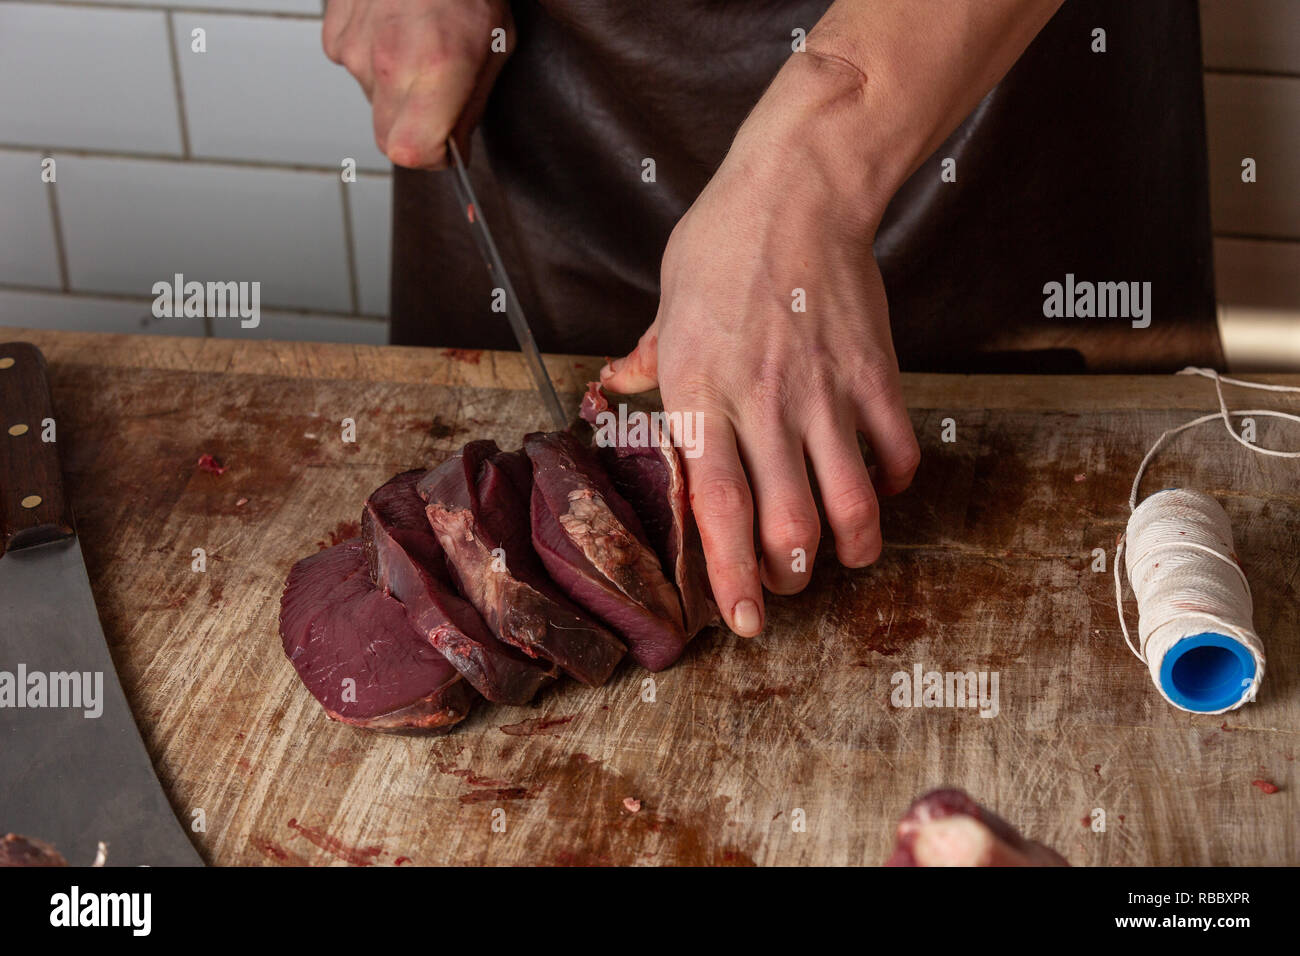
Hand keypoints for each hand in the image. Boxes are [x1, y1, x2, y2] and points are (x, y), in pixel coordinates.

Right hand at [322, 0, 511, 167]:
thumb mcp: (496, 46)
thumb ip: (471, 106)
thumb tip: (453, 149)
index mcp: (435, 68)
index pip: (412, 153)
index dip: (434, 157)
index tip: (449, 145)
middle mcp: (388, 62)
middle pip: (388, 140)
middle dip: (414, 131)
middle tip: (438, 98)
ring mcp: (355, 49)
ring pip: (374, 102)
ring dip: (396, 90)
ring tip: (418, 45)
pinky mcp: (334, 36)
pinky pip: (356, 71)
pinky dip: (375, 60)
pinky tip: (395, 30)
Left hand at [601, 52, 919, 636]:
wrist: (799, 188)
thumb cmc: (722, 243)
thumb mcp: (669, 306)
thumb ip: (646, 360)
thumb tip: (612, 388)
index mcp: (701, 395)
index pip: (718, 508)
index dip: (731, 576)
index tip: (744, 621)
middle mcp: (763, 405)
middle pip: (788, 525)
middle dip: (793, 574)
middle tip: (789, 581)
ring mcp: (824, 392)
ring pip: (850, 503)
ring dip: (851, 546)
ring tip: (844, 554)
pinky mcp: (874, 373)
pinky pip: (895, 452)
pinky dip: (893, 484)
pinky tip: (880, 484)